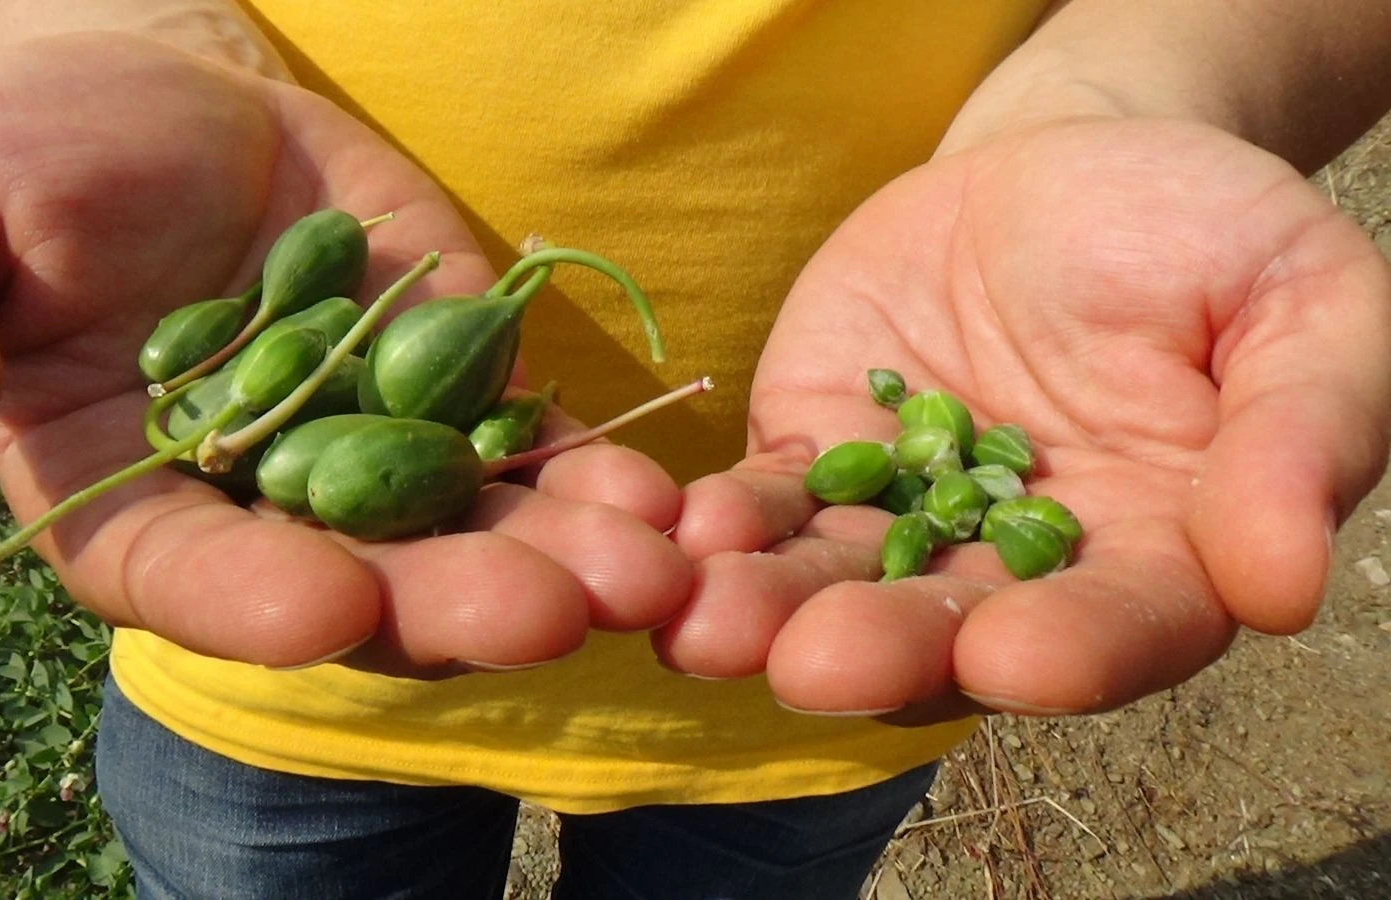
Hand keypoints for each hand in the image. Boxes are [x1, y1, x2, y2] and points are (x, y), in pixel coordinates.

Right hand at [0, 33, 689, 674]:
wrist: (162, 92)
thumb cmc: (19, 152)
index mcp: (125, 502)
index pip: (184, 579)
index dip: (252, 600)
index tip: (329, 605)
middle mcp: (263, 508)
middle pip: (362, 583)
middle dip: (452, 602)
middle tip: (549, 612)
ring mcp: (373, 451)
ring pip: (469, 533)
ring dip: (562, 557)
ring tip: (646, 561)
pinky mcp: (458, 383)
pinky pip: (527, 443)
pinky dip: (591, 475)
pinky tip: (661, 493)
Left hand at [659, 117, 1390, 721]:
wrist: (1063, 165)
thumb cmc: (1203, 231)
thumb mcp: (1301, 301)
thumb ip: (1301, 435)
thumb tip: (1282, 589)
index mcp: (1157, 557)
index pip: (1121, 628)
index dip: (1071, 652)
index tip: (1011, 657)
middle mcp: (1019, 569)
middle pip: (950, 632)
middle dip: (879, 651)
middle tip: (812, 665)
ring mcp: (903, 520)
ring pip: (834, 588)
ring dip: (767, 615)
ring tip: (705, 626)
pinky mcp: (816, 458)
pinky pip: (763, 505)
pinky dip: (720, 527)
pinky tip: (680, 533)